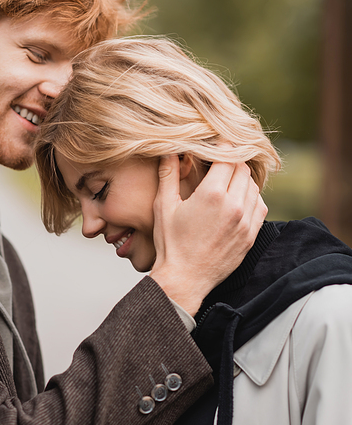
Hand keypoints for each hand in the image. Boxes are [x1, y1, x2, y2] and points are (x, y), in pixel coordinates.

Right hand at [150, 157, 266, 314]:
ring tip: (227, 183)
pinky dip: (251, 199)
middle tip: (219, 163)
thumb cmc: (171, 244)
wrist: (184, 279)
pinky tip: (237, 201)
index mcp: (212, 195)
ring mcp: (245, 222)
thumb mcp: (164, 206)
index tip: (216, 145)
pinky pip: (260, 207)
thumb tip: (168, 150)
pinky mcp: (250, 236)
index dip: (222, 148)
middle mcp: (233, 206)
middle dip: (232, 163)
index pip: (228, 157)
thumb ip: (168, 174)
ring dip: (242, 180)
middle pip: (243, 169)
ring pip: (253, 187)